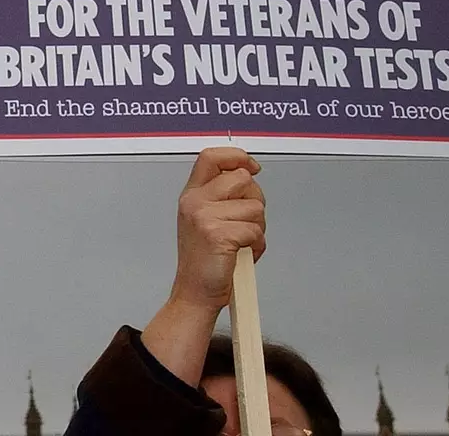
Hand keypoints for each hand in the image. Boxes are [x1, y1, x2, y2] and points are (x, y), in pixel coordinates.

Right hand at [169, 146, 265, 311]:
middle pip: (242, 179)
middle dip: (255, 200)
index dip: (236, 156)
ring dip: (257, 228)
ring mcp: (203, 217)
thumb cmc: (206, 260)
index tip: (251, 167)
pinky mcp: (217, 235)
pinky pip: (255, 231)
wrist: (194, 293)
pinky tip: (242, 254)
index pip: (211, 157)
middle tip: (245, 222)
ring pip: (255, 207)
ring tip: (242, 243)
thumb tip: (248, 176)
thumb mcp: (205, 219)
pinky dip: (256, 246)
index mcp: (191, 194)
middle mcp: (194, 201)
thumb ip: (222, 196)